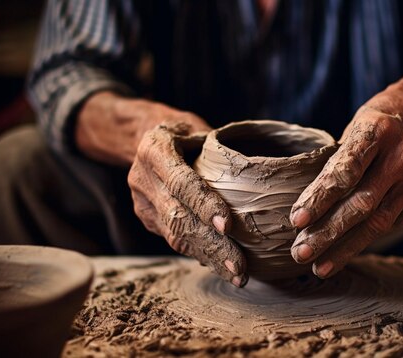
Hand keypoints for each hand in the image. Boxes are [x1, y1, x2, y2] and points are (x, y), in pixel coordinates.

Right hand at [127, 124, 247, 286]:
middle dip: (211, 244)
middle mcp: (142, 179)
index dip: (204, 205)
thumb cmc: (185, 130)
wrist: (142, 134)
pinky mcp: (148, 219)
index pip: (181, 182)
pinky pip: (175, 240)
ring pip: (175, 235)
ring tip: (237, 274)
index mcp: (154, 150)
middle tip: (239, 265)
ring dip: (208, 257)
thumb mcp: (199, 128)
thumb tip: (260, 179)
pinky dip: (201, 254)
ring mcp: (142, 202)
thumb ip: (220, 151)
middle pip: (177, 217)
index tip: (229, 225)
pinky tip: (223, 266)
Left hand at [289, 83, 402, 278]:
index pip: (345, 169)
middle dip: (327, 232)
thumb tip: (300, 214)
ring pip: (376, 223)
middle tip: (300, 253)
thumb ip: (332, 166)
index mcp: (376, 130)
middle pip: (361, 202)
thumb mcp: (349, 134)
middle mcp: (402, 155)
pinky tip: (340, 255)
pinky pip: (387, 227)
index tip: (296, 220)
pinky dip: (361, 242)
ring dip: (343, 249)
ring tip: (318, 266)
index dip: (320, 196)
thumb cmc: (367, 133)